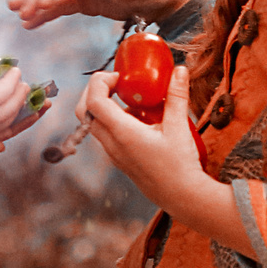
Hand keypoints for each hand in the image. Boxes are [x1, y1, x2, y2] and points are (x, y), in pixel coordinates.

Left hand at [76, 63, 249, 246]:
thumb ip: (177, 96)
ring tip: (131, 99)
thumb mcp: (179, 127)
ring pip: (93, 124)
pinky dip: (113, 120)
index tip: (120, 76)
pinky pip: (105, 135)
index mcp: (122, 133)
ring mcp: (113, 154)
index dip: (100, 82)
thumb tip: (179, 69)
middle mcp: (112, 144)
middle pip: (84, 112)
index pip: (94, 101)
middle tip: (117, 83)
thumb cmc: (181, 165)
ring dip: (104, 106)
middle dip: (94, 91)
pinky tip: (138, 119)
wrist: (182, 198)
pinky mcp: (119, 160)